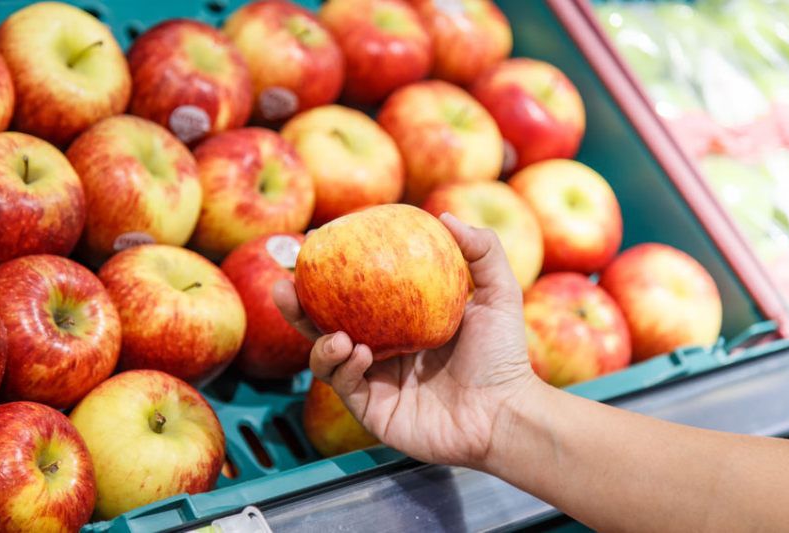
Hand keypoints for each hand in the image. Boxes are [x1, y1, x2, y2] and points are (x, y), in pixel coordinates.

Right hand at [274, 213, 535, 468]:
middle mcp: (383, 349)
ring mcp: (375, 380)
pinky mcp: (373, 409)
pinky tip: (360, 353)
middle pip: (327, 324)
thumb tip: (443, 215)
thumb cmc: (503, 355)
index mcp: (403, 321)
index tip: (316, 246)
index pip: (358, 294)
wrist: (505, 414)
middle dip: (298, 308)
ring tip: (338, 336)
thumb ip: (480, 251)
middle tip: (284, 286)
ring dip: (320, 343)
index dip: (333, 274)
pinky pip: (344, 385)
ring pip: (326, 358)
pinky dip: (343, 368)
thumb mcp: (498, 293)